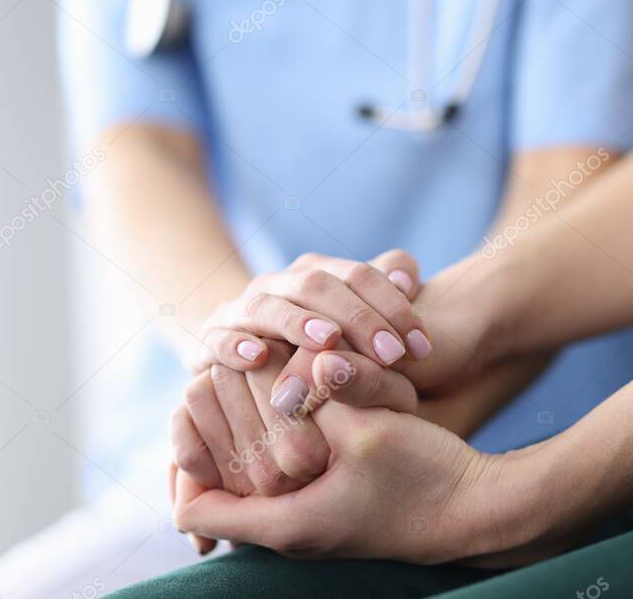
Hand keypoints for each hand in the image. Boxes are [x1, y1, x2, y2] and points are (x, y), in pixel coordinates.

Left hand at [173, 401, 509, 563]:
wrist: (476, 509)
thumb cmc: (426, 479)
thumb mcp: (373, 430)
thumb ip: (324, 393)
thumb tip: (297, 357)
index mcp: (285, 521)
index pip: (192, 507)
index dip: (187, 457)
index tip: (202, 405)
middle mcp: (287, 529)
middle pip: (215, 489)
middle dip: (216, 434)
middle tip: (224, 379)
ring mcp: (308, 519)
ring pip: (248, 476)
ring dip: (248, 432)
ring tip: (259, 383)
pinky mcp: (329, 503)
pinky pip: (278, 472)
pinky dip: (277, 438)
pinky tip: (296, 398)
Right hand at [185, 250, 431, 389]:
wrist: (243, 359)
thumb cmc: (320, 350)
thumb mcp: (358, 323)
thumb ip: (385, 291)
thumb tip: (407, 275)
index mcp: (318, 273)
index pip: (359, 274)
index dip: (394, 305)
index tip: (422, 346)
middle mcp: (279, 285)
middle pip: (318, 284)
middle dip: (358, 318)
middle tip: (393, 354)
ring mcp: (241, 310)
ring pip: (267, 305)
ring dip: (298, 322)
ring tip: (328, 340)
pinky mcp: (210, 341)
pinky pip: (219, 339)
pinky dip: (236, 346)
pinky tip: (258, 358)